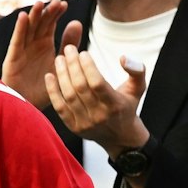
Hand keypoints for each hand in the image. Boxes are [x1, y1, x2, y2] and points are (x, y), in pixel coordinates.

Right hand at [0, 1, 75, 109]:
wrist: (29, 106)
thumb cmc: (45, 86)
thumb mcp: (62, 62)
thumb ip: (69, 43)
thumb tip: (77, 22)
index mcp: (44, 44)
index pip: (50, 24)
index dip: (56, 14)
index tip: (65, 5)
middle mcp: (32, 44)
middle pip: (39, 24)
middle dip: (46, 12)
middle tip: (56, 2)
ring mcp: (22, 50)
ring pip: (27, 29)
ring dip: (32, 16)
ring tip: (40, 3)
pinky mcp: (12, 59)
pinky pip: (16, 42)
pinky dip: (19, 29)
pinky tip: (22, 17)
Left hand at [45, 43, 148, 158]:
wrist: (119, 137)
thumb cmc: (127, 106)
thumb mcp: (138, 88)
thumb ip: (136, 71)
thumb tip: (123, 57)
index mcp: (115, 105)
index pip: (97, 84)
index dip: (88, 67)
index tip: (82, 52)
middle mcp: (99, 115)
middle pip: (80, 87)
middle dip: (73, 66)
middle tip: (67, 50)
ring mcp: (84, 122)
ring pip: (69, 96)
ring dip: (62, 75)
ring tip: (59, 59)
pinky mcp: (72, 126)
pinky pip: (59, 107)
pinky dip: (52, 91)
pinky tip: (49, 76)